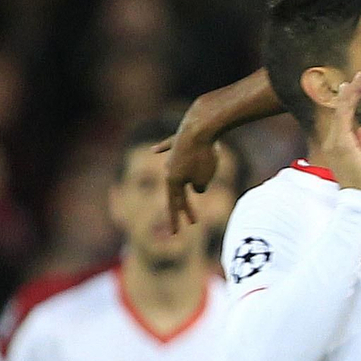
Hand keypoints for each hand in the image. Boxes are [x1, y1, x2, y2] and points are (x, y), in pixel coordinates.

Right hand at [161, 103, 220, 226]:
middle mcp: (169, 168)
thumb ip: (200, 186)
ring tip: (192, 180)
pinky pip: (170, 147)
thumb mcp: (205, 178)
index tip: (175, 234)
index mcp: (172, 180)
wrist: (200, 126)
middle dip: (184, 208)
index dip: (176, 219)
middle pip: (176, 191)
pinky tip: (155, 150)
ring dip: (184, 180)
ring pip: (177, 171)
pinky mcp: (179, 140)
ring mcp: (173, 154)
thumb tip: (197, 186)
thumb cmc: (204, 155)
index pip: (174, 204)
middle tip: (192, 223)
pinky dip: (164, 148)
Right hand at [322, 73, 360, 197]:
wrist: (360, 202)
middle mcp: (333, 142)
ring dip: (353, 92)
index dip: (349, 102)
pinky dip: (349, 100)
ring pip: (342, 110)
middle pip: (341, 112)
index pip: (343, 120)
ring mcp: (336, 142)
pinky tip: (354, 87)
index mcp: (338, 146)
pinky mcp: (342, 143)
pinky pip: (344, 116)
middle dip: (351, 93)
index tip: (355, 88)